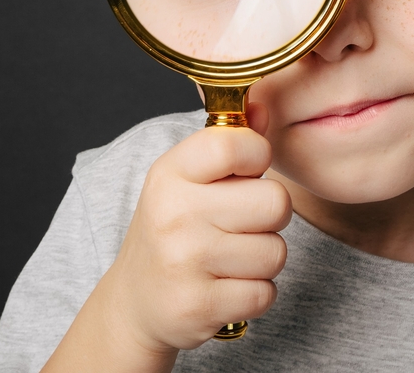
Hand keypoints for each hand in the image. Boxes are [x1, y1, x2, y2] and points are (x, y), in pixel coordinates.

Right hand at [102, 103, 291, 352]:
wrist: (137, 301)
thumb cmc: (172, 228)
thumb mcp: (187, 178)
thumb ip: (228, 143)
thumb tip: (262, 107)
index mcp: (171, 172)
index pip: (240, 144)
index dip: (258, 157)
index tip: (244, 172)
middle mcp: (175, 213)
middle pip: (276, 202)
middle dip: (269, 216)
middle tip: (241, 223)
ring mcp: (185, 262)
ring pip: (276, 252)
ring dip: (262, 258)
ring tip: (231, 257)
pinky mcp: (200, 306)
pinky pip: (265, 293)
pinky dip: (254, 293)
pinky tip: (226, 286)